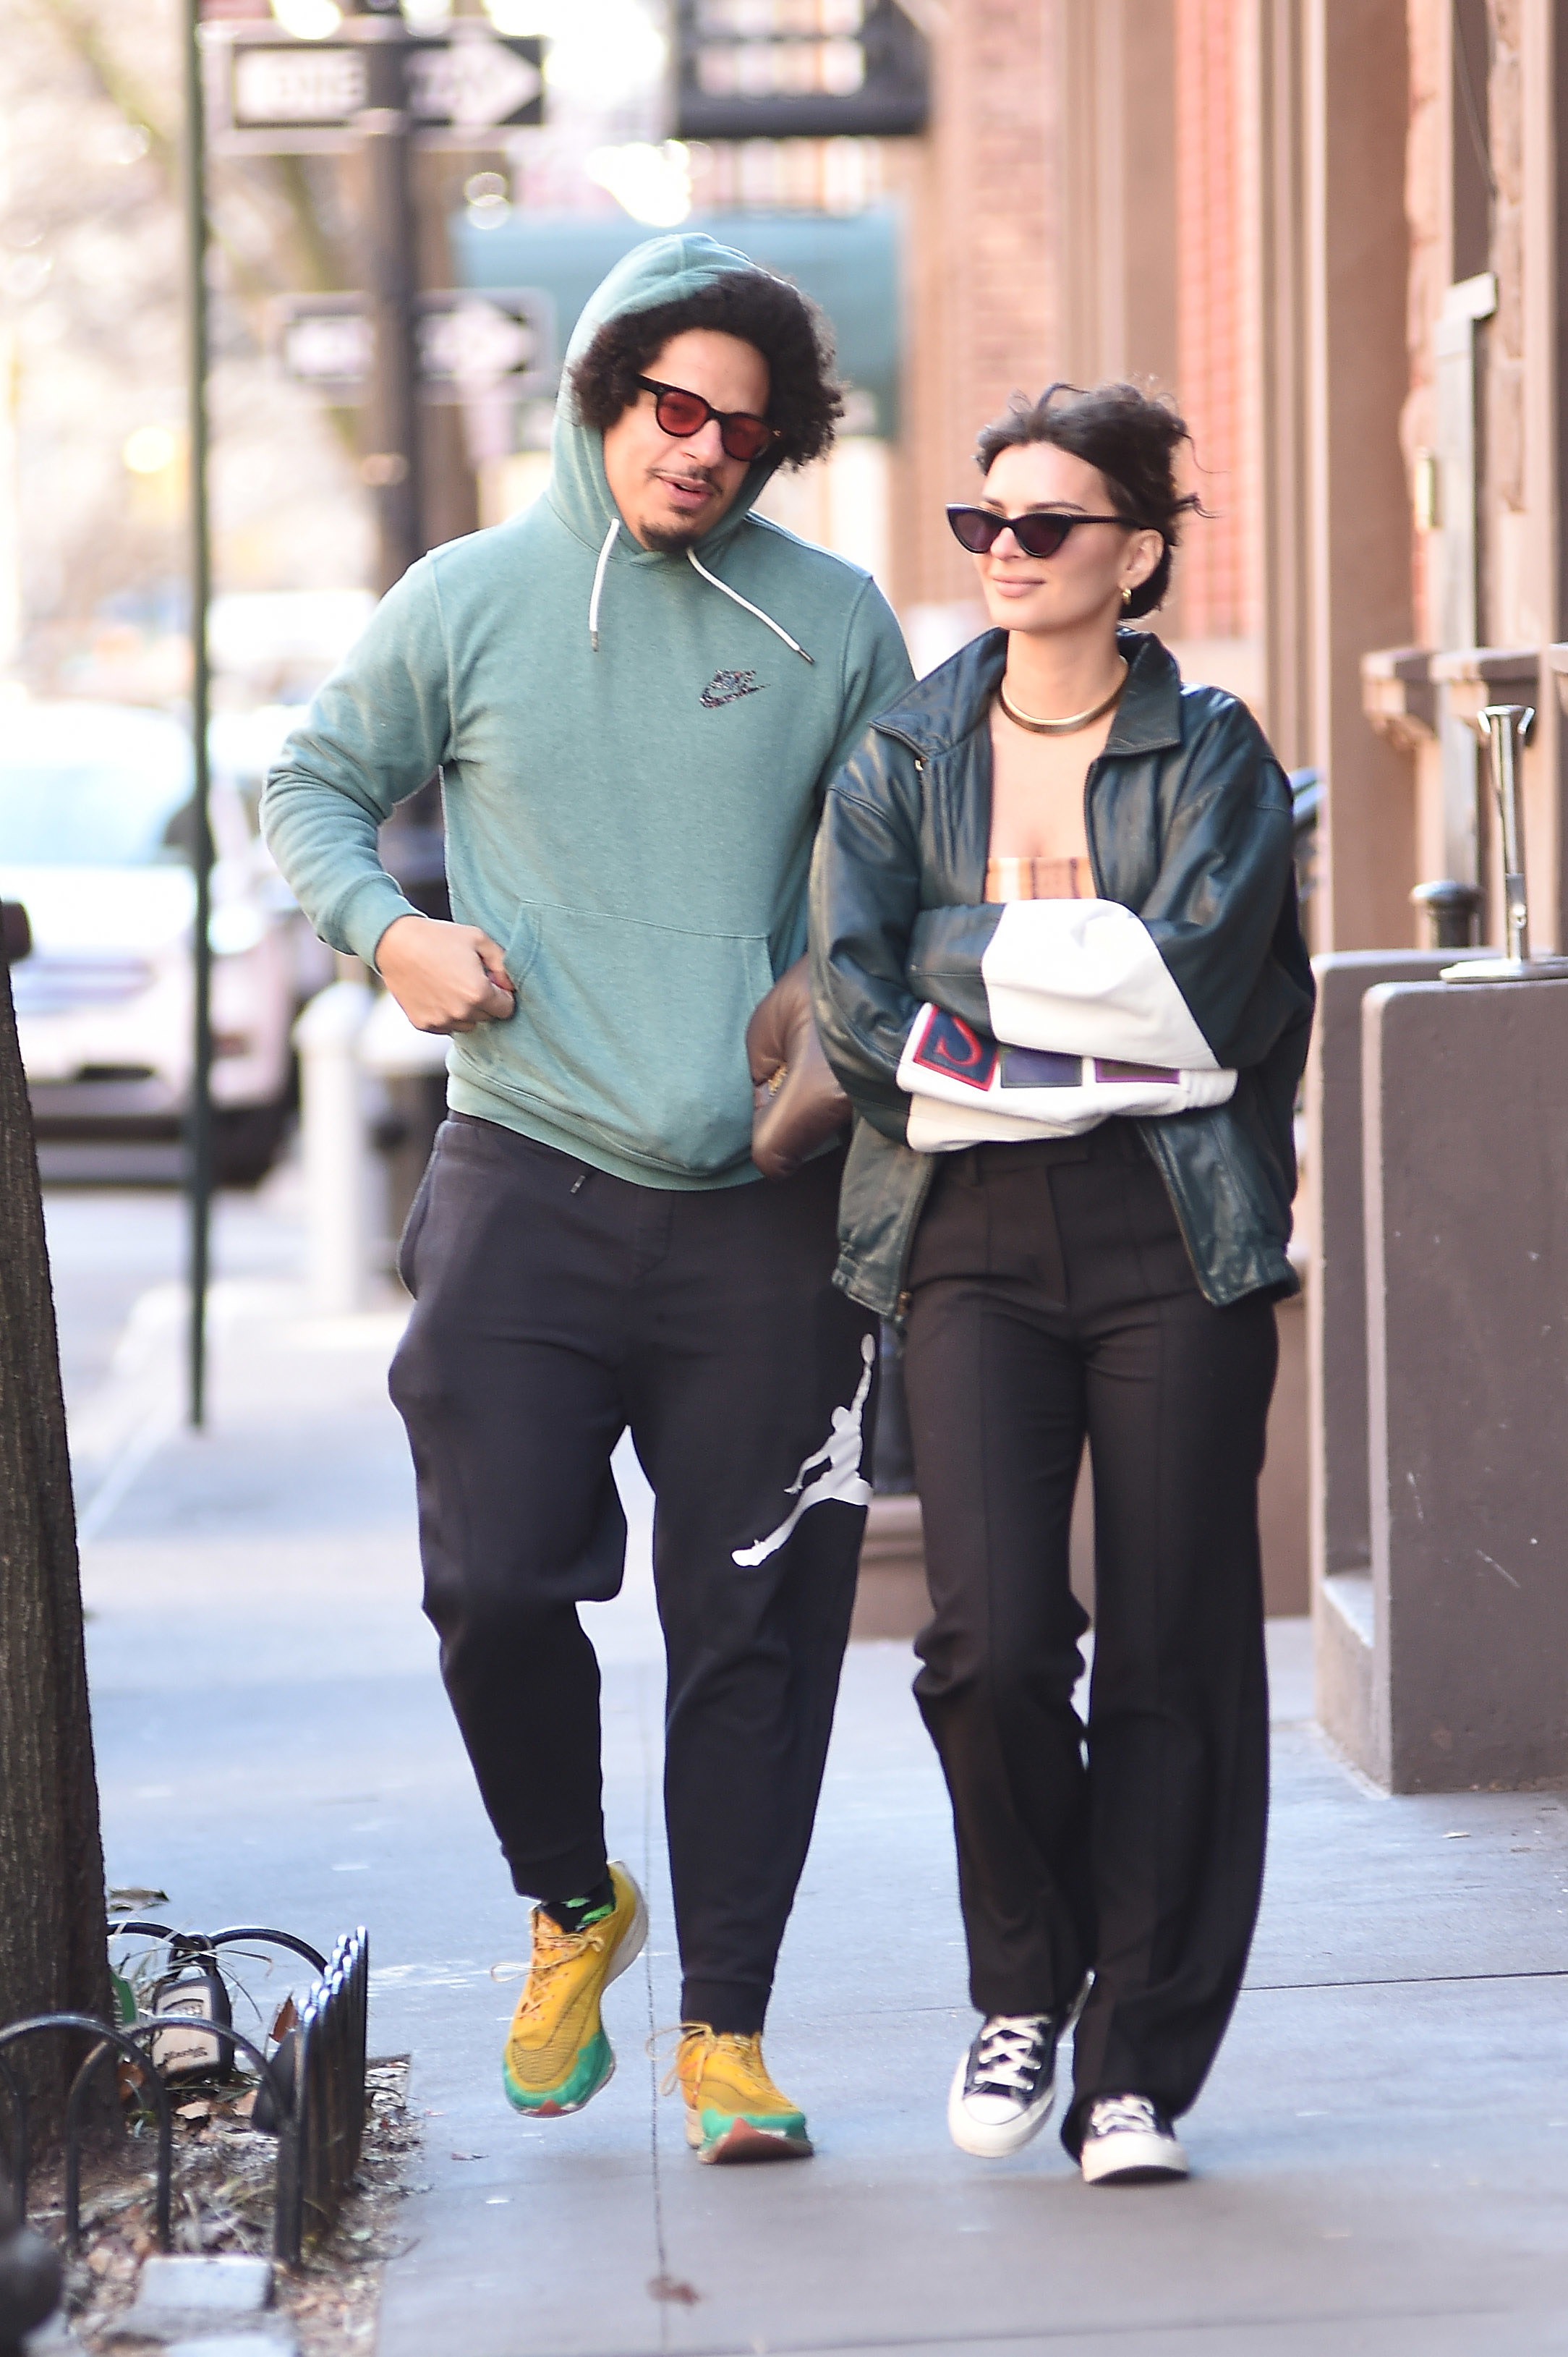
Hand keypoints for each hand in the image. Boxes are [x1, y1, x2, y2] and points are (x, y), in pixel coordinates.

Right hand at [375, 914, 515, 1033]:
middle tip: (467, 978)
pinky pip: (446, 1026)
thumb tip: (511, 985)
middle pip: (488, 1017)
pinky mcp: (423, 1024)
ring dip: (466, 1010)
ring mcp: (441, 1021)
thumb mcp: (478, 939)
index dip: (501, 994)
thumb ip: (503, 963)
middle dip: (484, 1001)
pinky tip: (436, 992)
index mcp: (478, 993)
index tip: (490, 980)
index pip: (506, 1009)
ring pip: (467, 1024)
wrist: (395, 943)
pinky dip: (445, 1014)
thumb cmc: (438, 937)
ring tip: (451, 985)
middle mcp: (461, 1012)